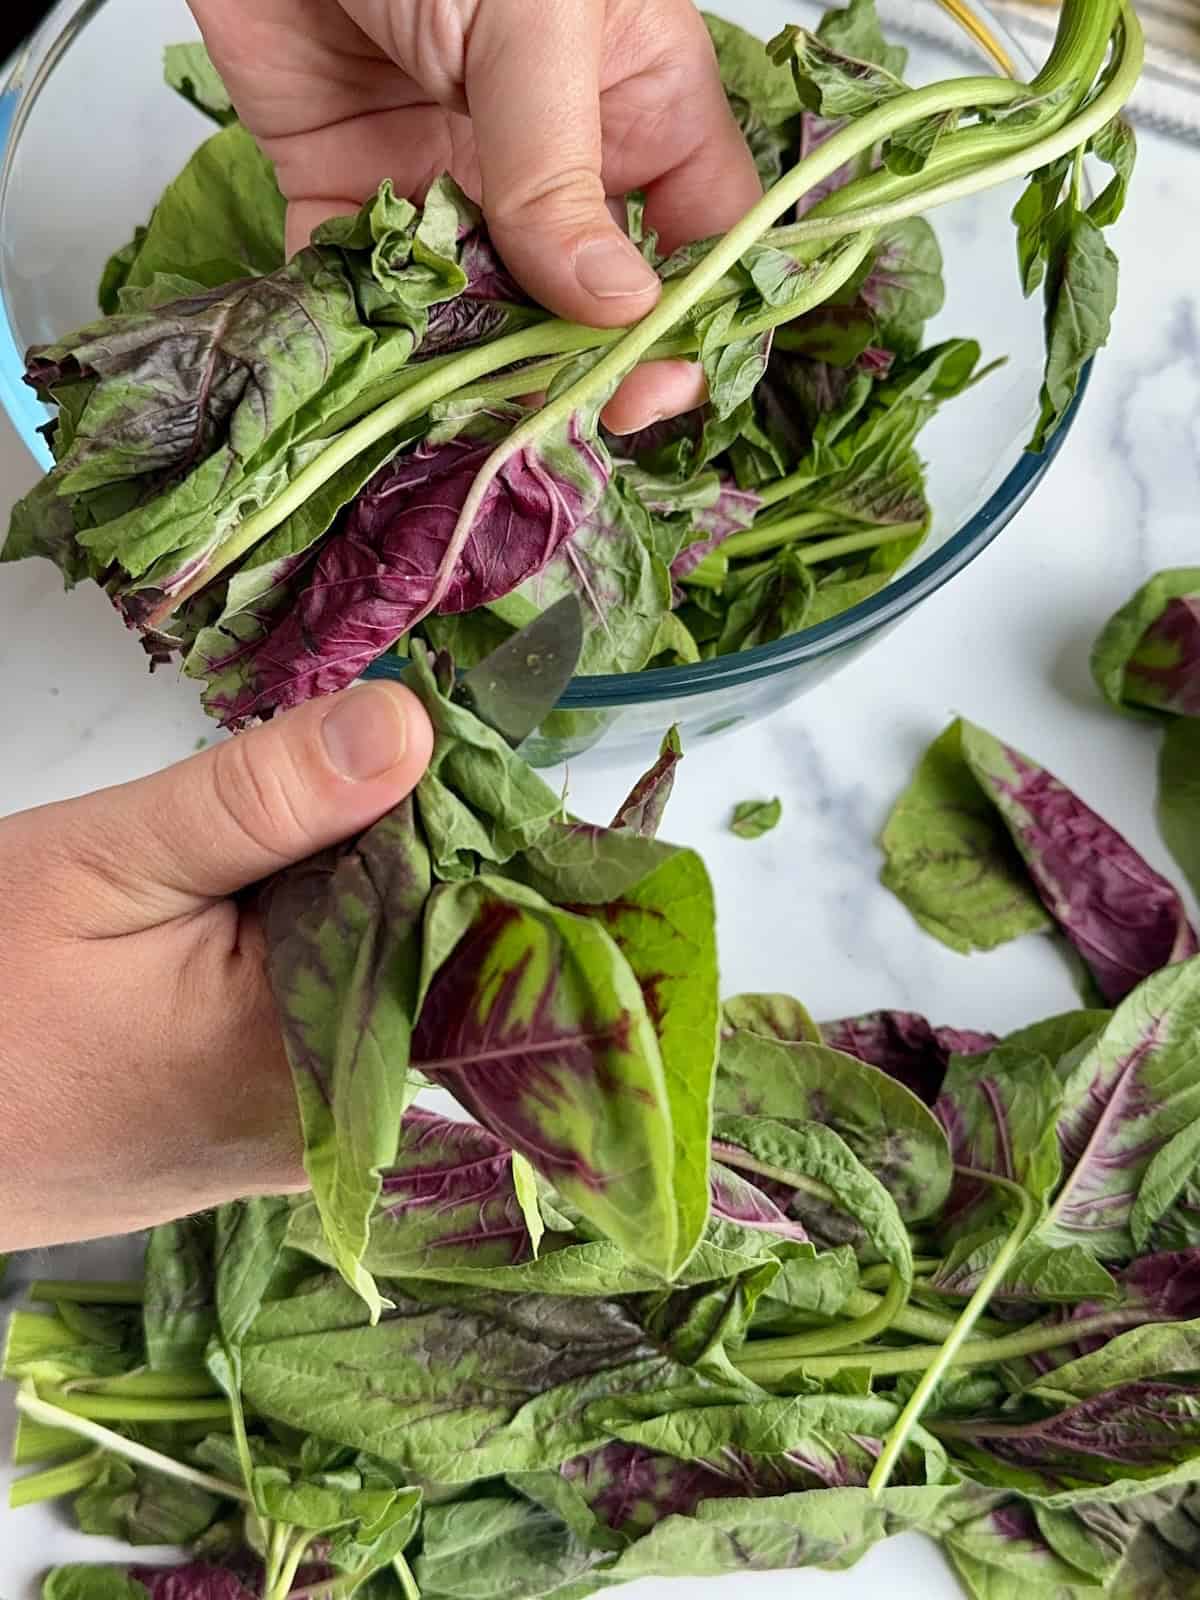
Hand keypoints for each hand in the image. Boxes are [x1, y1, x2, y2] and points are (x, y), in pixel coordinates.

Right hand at [0, 684, 431, 1249]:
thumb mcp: (107, 865)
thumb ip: (266, 800)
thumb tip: (410, 729)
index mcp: (323, 1064)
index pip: (463, 918)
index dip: (450, 817)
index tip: (413, 742)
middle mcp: (338, 1123)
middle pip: (429, 952)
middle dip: (386, 858)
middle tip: (292, 808)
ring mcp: (304, 1143)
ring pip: (381, 984)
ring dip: (342, 908)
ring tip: (250, 868)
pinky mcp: (268, 1138)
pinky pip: (333, 1025)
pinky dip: (309, 957)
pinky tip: (244, 925)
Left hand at [185, 0, 760, 432]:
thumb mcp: (536, 21)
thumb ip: (563, 170)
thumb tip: (618, 309)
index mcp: (639, 102)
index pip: (699, 237)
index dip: (687, 323)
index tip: (649, 388)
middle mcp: (555, 159)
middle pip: (587, 301)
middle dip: (571, 368)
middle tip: (546, 419)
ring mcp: (454, 181)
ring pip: (480, 314)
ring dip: (469, 373)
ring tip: (459, 419)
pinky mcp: (350, 191)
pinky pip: (365, 291)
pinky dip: (361, 341)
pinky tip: (370, 385)